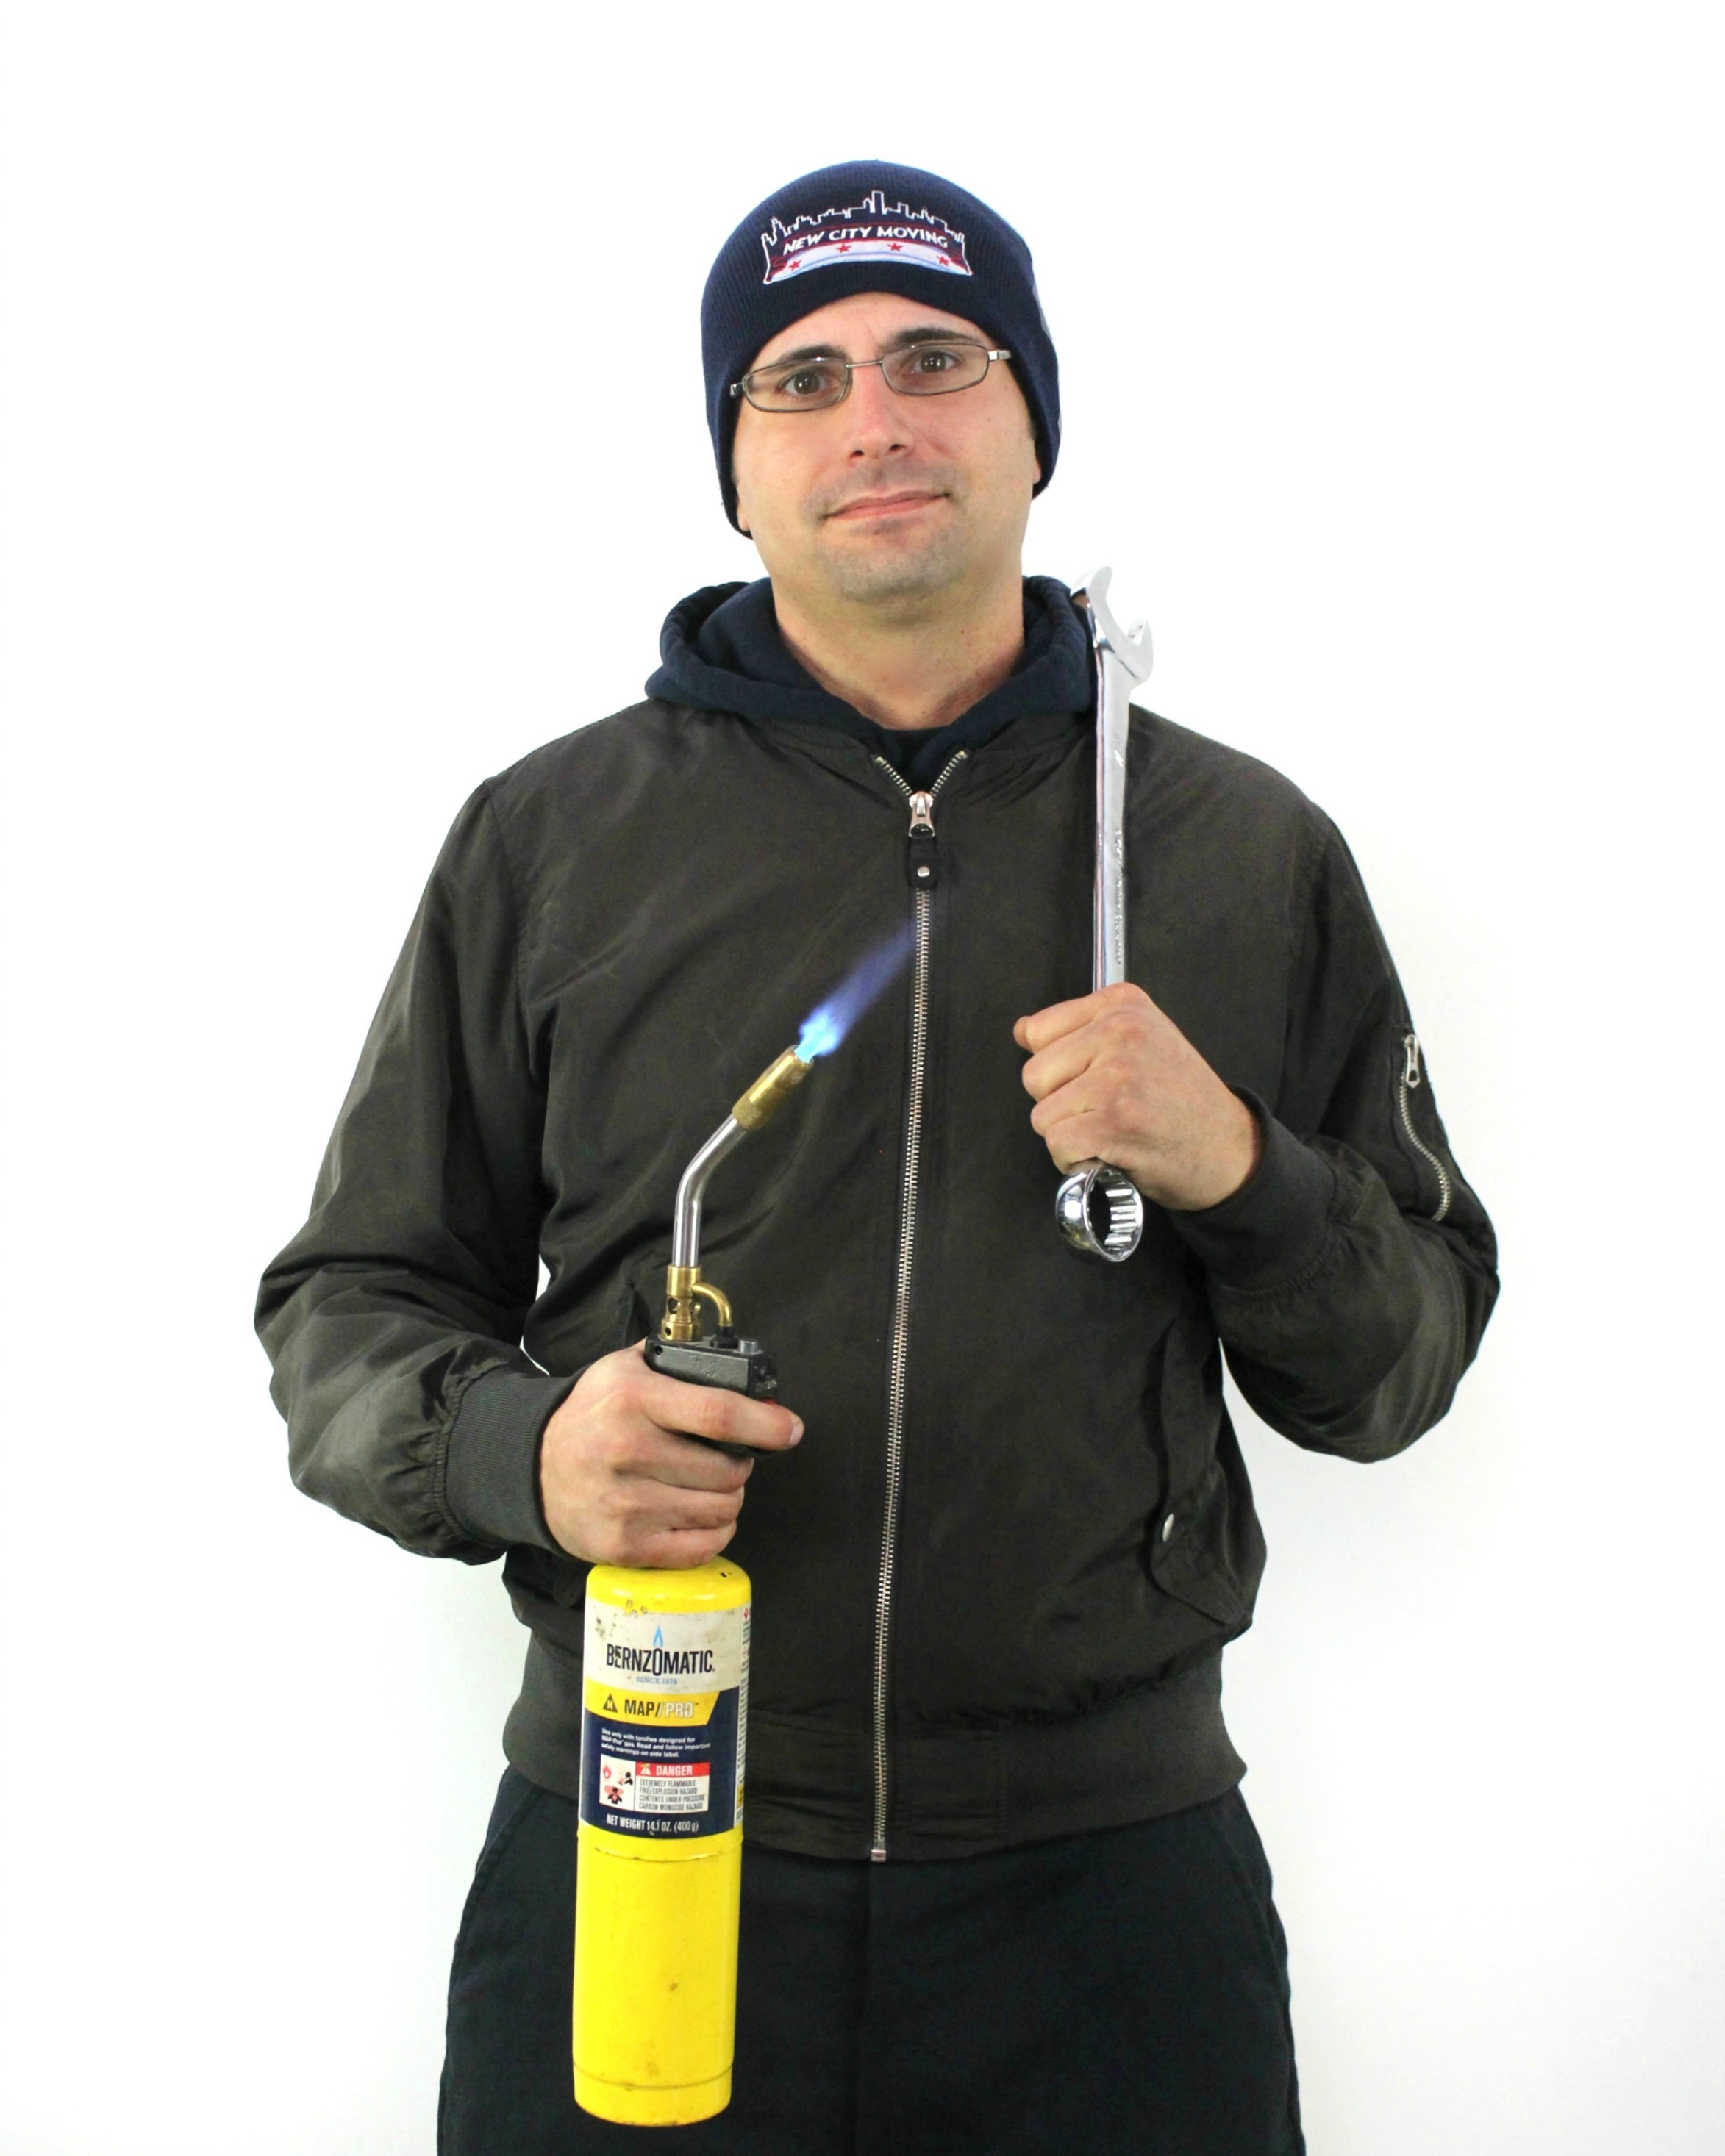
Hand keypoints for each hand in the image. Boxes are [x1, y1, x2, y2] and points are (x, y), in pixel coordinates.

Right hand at [539, 1343, 802, 1568]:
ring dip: (728, 1498)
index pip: (718, 1413)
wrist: (530, 1467)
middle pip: (727, 1470)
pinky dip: (715, 1532)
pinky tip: (699, 1515)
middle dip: (741, 1464)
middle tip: (727, 1458)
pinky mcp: (625, 1546)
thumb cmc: (590, 1416)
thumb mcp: (623, 1370)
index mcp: (634, 1401)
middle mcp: (628, 1452)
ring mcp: (626, 1505)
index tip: (789, 1429)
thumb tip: (740, 1371)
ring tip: (709, 1485)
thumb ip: (676, 1362)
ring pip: (721, 1510)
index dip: (766, 1424)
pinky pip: (701, 1547)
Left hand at [1014, 981, 1261, 1211]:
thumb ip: (1081, 1031)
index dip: (1058, 1068)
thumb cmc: (1183, 1100)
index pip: (1038, 1031)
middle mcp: (1120, 1031)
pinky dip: (1075, 1160)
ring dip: (1069, 1136)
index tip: (1093, 1079)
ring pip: (1042, 1114)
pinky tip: (1107, 1152)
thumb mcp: (1142, 1040)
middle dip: (1059, 1104)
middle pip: (1034, 1075)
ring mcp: (1118, 1076)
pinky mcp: (1115, 1121)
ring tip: (1110, 1131)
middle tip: (1104, 1110)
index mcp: (1122, 1005)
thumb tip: (1023, 1030)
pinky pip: (1057, 1143)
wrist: (1228, 1148)